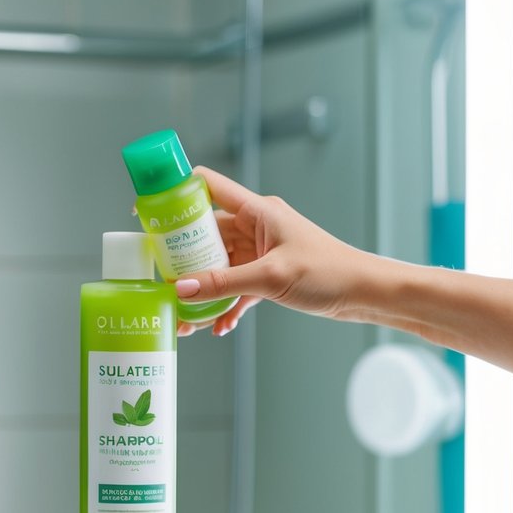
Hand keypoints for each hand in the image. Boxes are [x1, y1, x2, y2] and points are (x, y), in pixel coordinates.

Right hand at [175, 167, 372, 336]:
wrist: (365, 293)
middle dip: (182, 258)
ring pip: (219, 265)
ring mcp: (262, 251)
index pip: (207, 186)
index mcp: (257, 211)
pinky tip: (218, 327)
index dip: (175, 193)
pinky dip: (226, 304)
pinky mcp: (269, 274)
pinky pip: (237, 286)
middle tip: (158, 276)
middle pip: (205, 234)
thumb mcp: (270, 278)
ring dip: (202, 288)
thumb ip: (223, 283)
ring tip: (185, 316)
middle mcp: (256, 226)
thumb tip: (180, 289)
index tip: (147, 211)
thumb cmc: (330, 272)